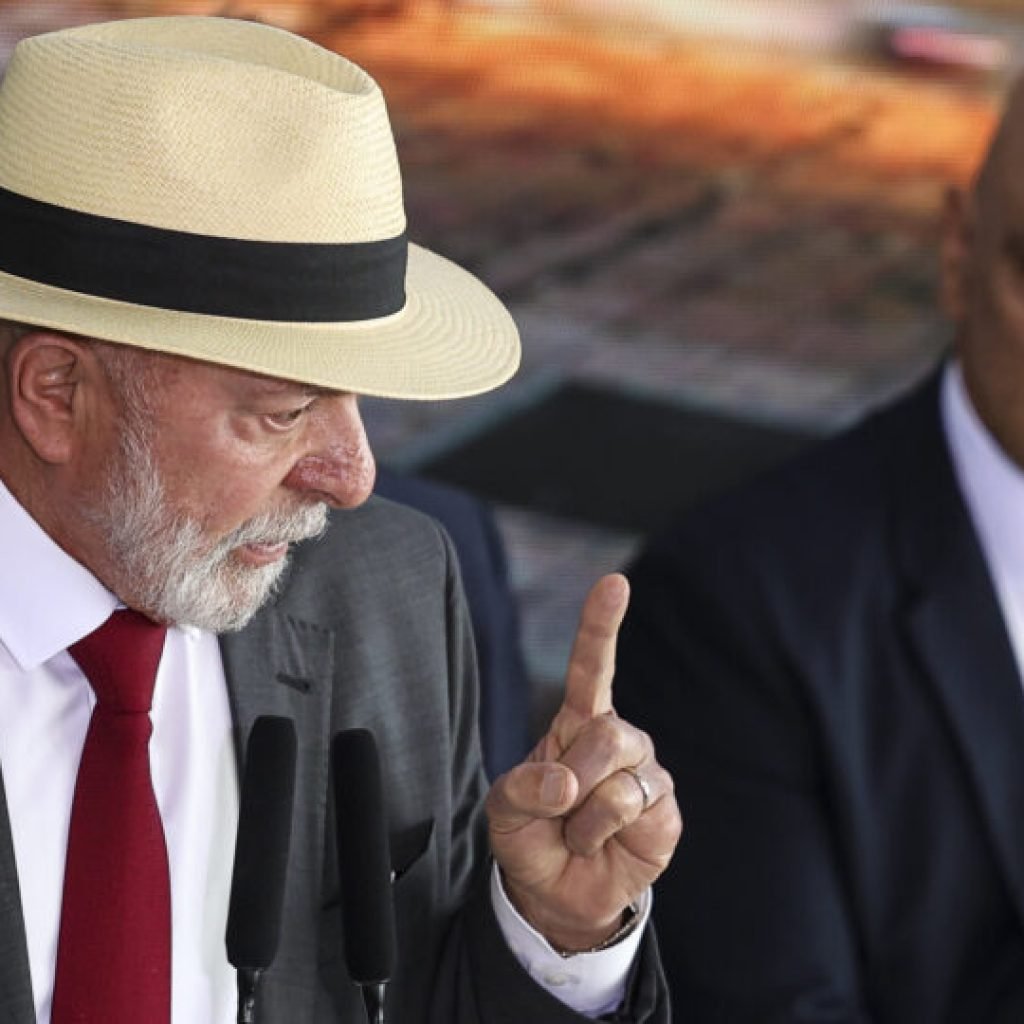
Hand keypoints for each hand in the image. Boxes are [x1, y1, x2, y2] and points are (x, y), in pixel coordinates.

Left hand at [486, 573, 681, 951]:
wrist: (556, 893)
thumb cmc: (531, 835)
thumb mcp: (503, 808)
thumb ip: (522, 788)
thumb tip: (568, 784)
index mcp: (577, 721)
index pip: (591, 666)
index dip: (601, 624)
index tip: (614, 583)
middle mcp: (618, 738)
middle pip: (605, 732)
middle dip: (573, 777)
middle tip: (558, 808)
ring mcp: (646, 773)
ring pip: (620, 777)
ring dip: (582, 817)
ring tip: (577, 832)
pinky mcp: (665, 810)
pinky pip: (633, 811)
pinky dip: (601, 834)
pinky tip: (601, 843)